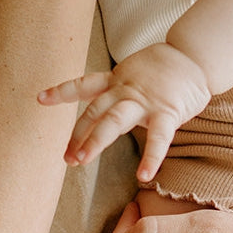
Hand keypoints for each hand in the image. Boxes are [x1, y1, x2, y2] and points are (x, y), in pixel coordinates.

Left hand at [39, 44, 209, 181]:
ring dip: (96, 140)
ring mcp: (145, 100)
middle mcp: (125, 90)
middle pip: (95, 110)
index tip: (40, 99)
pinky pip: (159, 137)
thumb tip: (103, 111)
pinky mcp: (167, 111)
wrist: (193, 56)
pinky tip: (144, 175)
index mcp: (116, 80)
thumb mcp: (133, 74)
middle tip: (65, 157)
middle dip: (78, 133)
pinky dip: (151, 156)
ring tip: (82, 161)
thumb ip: (118, 91)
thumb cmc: (163, 69)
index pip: (83, 86)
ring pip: (115, 120)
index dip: (61, 92)